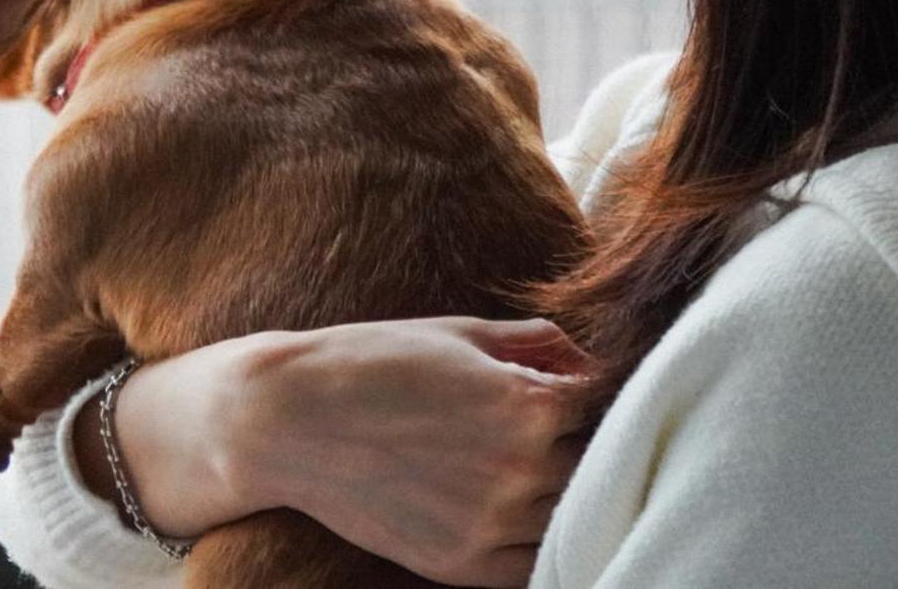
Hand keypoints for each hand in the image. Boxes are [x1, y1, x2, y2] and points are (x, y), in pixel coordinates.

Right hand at [72, 317, 589, 586]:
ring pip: (575, 518)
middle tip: (573, 428)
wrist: (286, 420)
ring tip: (543, 467)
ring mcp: (492, 523)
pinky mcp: (463, 564)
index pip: (610, 405)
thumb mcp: (460, 333)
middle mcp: (520, 468)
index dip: (605, 392)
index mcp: (526, 402)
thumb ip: (538, 345)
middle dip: (592, 443)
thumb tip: (593, 363)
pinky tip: (525, 513)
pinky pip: (536, 564)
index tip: (596, 387)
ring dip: (572, 494)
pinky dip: (542, 542)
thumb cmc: (372, 361)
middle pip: (603, 465)